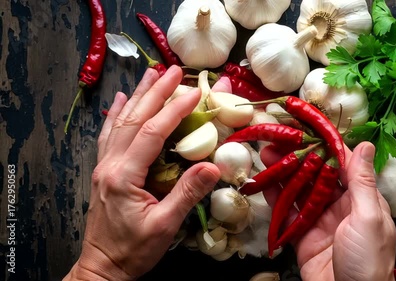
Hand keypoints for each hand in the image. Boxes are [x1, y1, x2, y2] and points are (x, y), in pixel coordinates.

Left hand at [64, 66, 229, 279]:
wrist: (102, 267)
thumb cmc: (133, 250)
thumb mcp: (165, 227)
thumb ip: (187, 195)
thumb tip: (212, 167)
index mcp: (124, 176)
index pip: (152, 132)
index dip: (174, 110)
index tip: (195, 91)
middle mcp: (110, 164)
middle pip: (133, 118)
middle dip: (155, 91)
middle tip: (174, 70)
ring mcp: (104, 166)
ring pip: (119, 121)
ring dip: (137, 95)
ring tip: (151, 74)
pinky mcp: (103, 171)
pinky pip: (108, 134)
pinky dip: (115, 113)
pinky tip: (119, 98)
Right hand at [262, 142, 395, 280]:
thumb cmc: (370, 262)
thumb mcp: (368, 218)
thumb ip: (362, 182)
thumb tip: (366, 145)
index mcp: (361, 199)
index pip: (342, 163)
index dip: (325, 143)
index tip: (308, 126)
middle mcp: (340, 206)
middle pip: (316, 174)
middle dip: (297, 155)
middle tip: (278, 138)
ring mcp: (319, 221)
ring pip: (299, 191)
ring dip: (282, 172)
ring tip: (265, 153)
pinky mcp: (302, 236)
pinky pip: (287, 214)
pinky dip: (275, 198)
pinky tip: (263, 183)